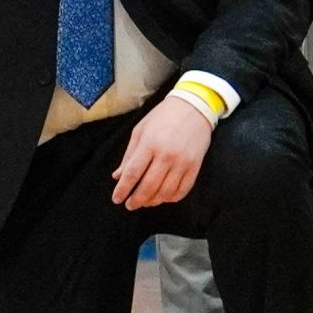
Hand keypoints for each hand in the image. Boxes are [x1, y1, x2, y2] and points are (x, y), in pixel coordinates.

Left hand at [112, 93, 213, 210]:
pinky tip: (164, 197)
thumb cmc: (163, 117)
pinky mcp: (195, 165)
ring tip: (145, 202)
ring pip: (166, 191)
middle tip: (130, 205)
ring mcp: (183, 162)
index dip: (123, 189)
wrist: (194, 107)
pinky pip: (183, 189)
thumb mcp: (140, 131)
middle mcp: (166, 155)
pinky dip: (172, 198)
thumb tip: (117, 177)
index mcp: (149, 144)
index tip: (117, 199)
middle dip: (136, 200)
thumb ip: (129, 155)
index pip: (132, 173)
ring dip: (153, 201)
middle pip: (149, 186)